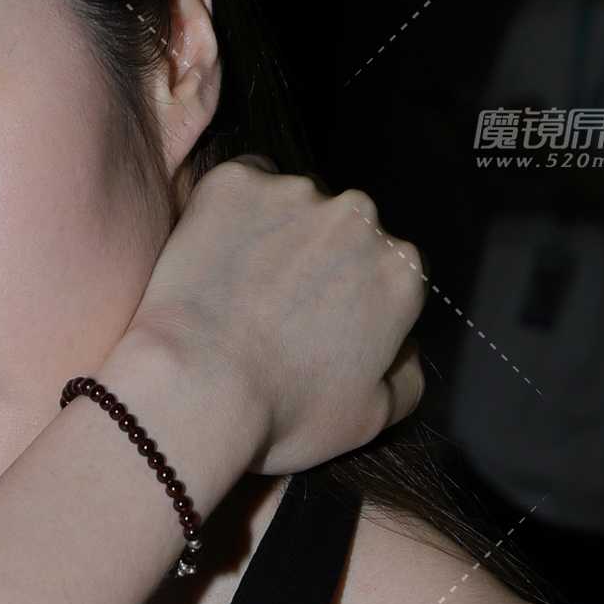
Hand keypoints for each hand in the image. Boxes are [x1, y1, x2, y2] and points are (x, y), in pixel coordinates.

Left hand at [129, 158, 425, 477]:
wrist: (195, 389)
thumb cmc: (281, 415)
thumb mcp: (366, 423)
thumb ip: (406, 382)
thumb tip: (408, 356)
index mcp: (400, 273)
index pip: (390, 274)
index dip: (357, 302)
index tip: (325, 328)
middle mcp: (360, 218)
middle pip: (348, 232)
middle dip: (322, 262)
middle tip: (278, 312)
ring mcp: (298, 193)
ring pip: (296, 205)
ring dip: (279, 235)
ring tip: (241, 290)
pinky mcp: (238, 181)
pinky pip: (244, 184)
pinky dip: (235, 212)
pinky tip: (218, 259)